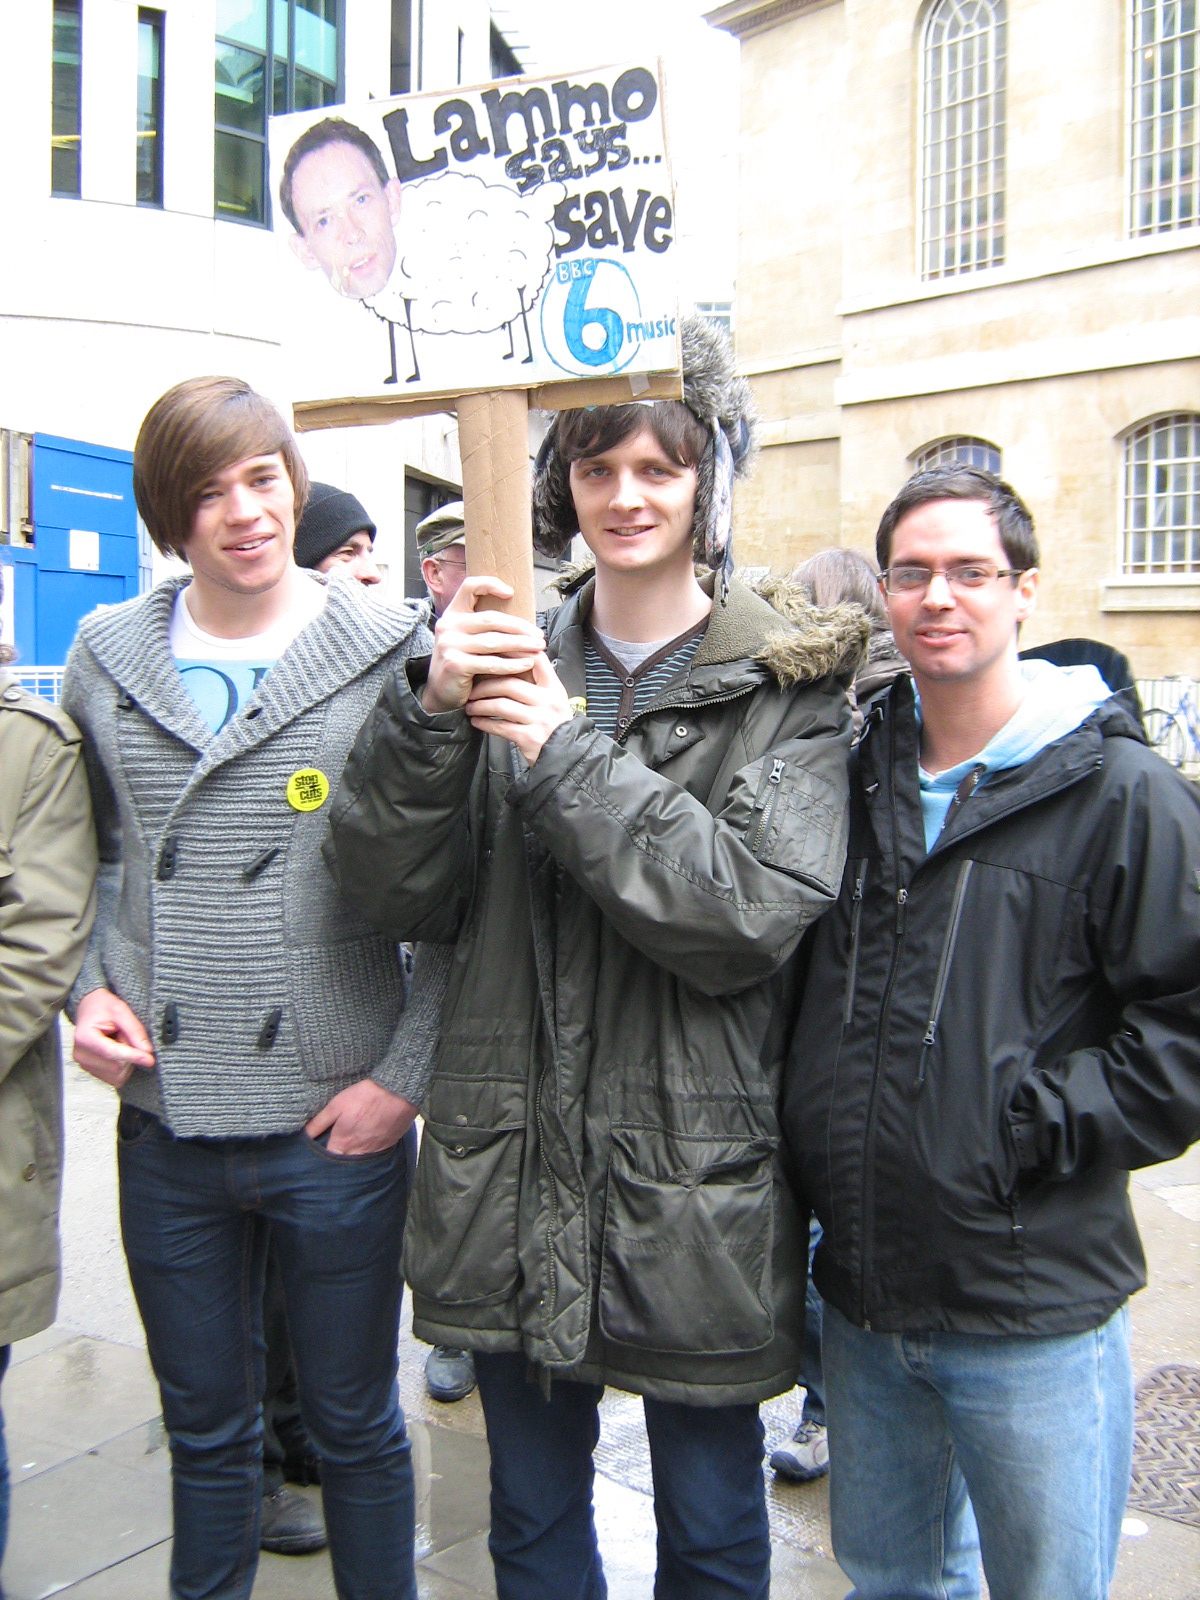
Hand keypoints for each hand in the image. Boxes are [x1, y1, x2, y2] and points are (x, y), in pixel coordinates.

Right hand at [74, 989, 155, 1087]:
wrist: (89, 1008)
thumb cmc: (102, 1007)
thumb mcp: (121, 1010)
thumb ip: (134, 1030)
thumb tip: (147, 1051)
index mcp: (84, 1038)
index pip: (111, 1052)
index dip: (132, 1056)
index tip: (150, 1060)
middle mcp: (81, 1055)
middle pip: (117, 1066)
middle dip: (130, 1053)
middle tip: (125, 1035)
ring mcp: (85, 1065)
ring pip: (118, 1074)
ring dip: (127, 1061)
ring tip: (119, 1041)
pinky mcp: (92, 1071)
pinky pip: (115, 1078)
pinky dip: (123, 1067)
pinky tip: (118, 1051)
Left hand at [305, 1079, 417, 1154]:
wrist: (397, 1093)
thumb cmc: (364, 1097)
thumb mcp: (336, 1105)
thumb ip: (319, 1122)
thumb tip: (304, 1135)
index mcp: (342, 1142)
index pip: (328, 1160)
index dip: (322, 1158)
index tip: (321, 1152)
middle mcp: (357, 1152)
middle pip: (344, 1164)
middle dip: (338, 1161)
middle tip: (336, 1151)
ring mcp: (373, 1151)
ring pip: (359, 1162)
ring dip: (353, 1158)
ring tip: (351, 1148)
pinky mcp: (386, 1147)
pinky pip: (374, 1156)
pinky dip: (368, 1153)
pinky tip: (367, 1143)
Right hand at [422, 577, 544, 713]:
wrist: (439, 693)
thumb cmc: (461, 663)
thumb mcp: (465, 639)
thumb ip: (482, 628)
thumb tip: (521, 622)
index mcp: (452, 614)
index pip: (469, 587)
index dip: (490, 584)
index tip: (511, 592)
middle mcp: (448, 626)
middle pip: (491, 619)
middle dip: (520, 627)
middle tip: (539, 635)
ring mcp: (450, 644)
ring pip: (494, 641)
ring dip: (521, 645)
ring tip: (538, 648)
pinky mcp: (456, 664)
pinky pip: (491, 663)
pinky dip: (512, 664)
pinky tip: (527, 663)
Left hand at [465, 653, 572, 763]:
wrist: (566, 756)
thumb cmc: (556, 726)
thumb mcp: (555, 700)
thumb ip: (537, 683)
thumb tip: (511, 663)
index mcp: (554, 688)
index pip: (536, 660)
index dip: (514, 651)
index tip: (493, 652)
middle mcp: (548, 702)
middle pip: (510, 684)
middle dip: (485, 686)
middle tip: (472, 690)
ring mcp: (539, 720)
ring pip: (501, 706)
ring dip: (480, 705)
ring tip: (471, 706)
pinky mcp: (528, 738)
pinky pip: (500, 727)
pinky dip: (484, 723)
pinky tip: (477, 721)